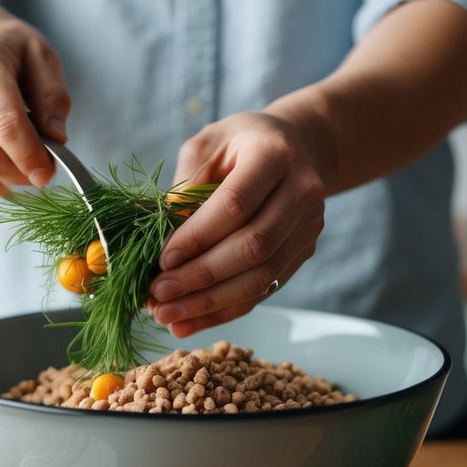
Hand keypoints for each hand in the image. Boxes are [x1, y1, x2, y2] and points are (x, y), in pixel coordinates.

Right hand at [0, 0, 70, 195]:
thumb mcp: (39, 54)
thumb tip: (57, 139)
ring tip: (22, 169)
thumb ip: (53, 96)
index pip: (6, 122)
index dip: (30, 155)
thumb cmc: (2, 46)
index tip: (48, 172)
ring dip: (4, 182)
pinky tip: (0, 161)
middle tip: (40, 173)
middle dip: (19, 173)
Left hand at [148, 112, 327, 336]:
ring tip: (167, 315)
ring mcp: (308, 227)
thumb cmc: (240, 144)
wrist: (295, 146)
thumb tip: (160, 241)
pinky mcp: (303, 253)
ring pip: (261, 278)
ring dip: (209, 303)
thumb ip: (185, 187)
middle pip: (252, 247)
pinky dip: (223, 311)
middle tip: (158, 294)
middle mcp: (302, 192)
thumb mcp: (207, 146)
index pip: (235, 205)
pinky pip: (263, 290)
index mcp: (275, 155)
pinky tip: (189, 322)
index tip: (161, 259)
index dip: (197, 237)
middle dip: (200, 277)